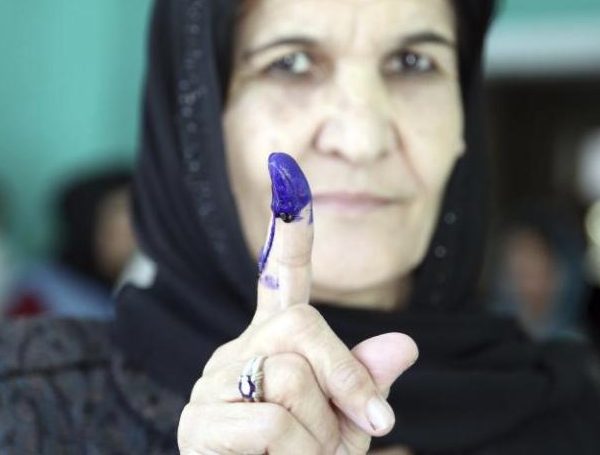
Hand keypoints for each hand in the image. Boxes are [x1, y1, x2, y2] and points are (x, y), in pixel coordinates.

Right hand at [178, 153, 417, 453]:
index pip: (281, 279)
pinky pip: (269, 422)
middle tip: (353, 433)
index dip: (290, 230)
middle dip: (343, 382)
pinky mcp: (195, 425)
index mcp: (275, 347)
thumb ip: (366, 386)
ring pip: (289, 377)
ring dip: (317, 436)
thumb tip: (405, 345)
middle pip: (303, 327)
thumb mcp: (350, 431)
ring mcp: (210, 386)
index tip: (288, 171)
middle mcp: (238, 352)